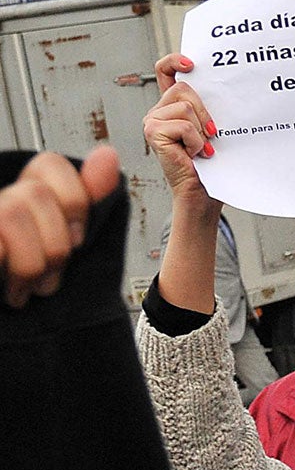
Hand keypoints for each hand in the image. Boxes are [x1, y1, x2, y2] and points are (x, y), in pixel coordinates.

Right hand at [0, 148, 121, 307]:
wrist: (6, 314)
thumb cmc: (33, 278)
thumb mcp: (67, 242)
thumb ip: (87, 198)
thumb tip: (108, 155)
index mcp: (25, 194)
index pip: (50, 164)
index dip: (73, 201)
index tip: (78, 238)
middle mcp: (1, 200)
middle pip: (37, 194)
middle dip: (56, 244)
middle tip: (53, 274)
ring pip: (11, 215)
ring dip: (31, 263)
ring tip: (30, 287)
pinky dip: (9, 265)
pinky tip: (12, 288)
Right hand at [144, 54, 215, 203]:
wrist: (203, 193)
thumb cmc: (211, 165)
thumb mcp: (212, 131)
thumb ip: (208, 109)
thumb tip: (226, 90)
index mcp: (172, 107)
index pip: (166, 72)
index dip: (175, 61)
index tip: (192, 64)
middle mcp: (159, 111)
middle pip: (184, 88)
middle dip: (204, 110)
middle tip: (211, 134)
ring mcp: (152, 120)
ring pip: (185, 106)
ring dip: (201, 130)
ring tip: (201, 148)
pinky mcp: (152, 131)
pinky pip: (184, 125)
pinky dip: (195, 141)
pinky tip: (194, 154)